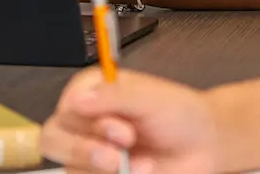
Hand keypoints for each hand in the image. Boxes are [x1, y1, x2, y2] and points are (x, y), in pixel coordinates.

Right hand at [43, 69, 220, 173]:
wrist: (205, 146)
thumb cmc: (180, 115)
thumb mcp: (151, 98)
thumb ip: (114, 96)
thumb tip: (77, 99)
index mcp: (92, 92)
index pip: (66, 108)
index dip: (88, 124)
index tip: (123, 131)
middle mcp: (85, 123)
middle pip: (54, 140)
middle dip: (84, 152)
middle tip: (116, 158)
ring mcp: (90, 154)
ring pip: (70, 168)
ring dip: (105, 172)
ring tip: (144, 166)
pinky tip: (139, 173)